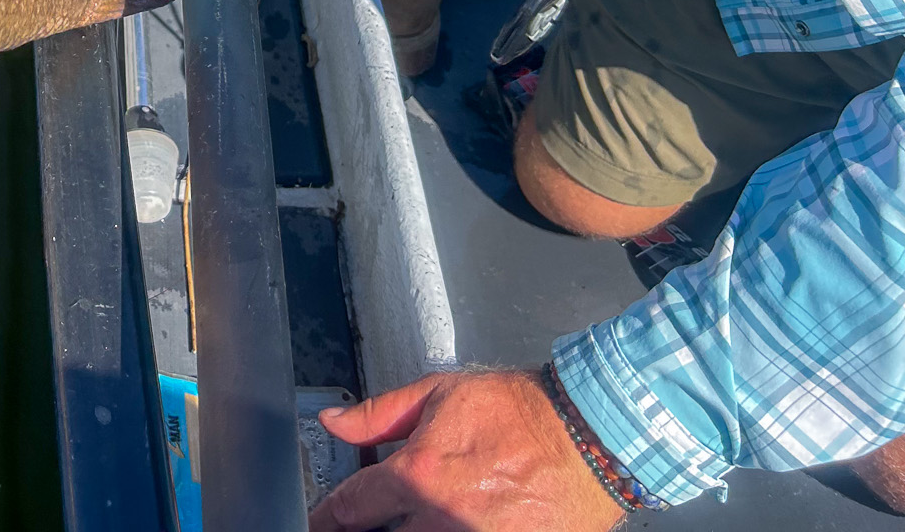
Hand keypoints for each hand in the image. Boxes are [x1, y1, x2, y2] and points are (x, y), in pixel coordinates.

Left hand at [308, 369, 623, 531]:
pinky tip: (444, 526)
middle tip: (367, 520)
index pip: (351, 508)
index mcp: (418, 475)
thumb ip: (379, 414)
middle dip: (366, 531)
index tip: (322, 520)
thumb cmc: (518, 410)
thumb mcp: (438, 394)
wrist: (589, 436)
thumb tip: (334, 421)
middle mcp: (441, 518)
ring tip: (411, 520)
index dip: (327, 516)